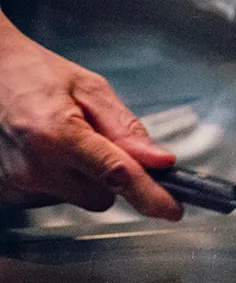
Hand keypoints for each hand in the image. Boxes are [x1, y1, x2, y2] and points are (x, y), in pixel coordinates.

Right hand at [0, 16, 182, 219]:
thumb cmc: (35, 74)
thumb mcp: (90, 89)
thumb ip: (126, 128)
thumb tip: (160, 161)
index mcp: (56, 134)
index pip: (116, 174)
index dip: (149, 194)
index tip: (171, 209)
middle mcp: (33, 165)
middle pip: (101, 197)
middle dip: (109, 175)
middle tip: (93, 140)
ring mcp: (16, 183)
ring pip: (79, 198)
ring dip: (82, 176)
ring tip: (61, 140)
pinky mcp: (7, 193)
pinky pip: (53, 198)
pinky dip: (59, 179)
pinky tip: (44, 152)